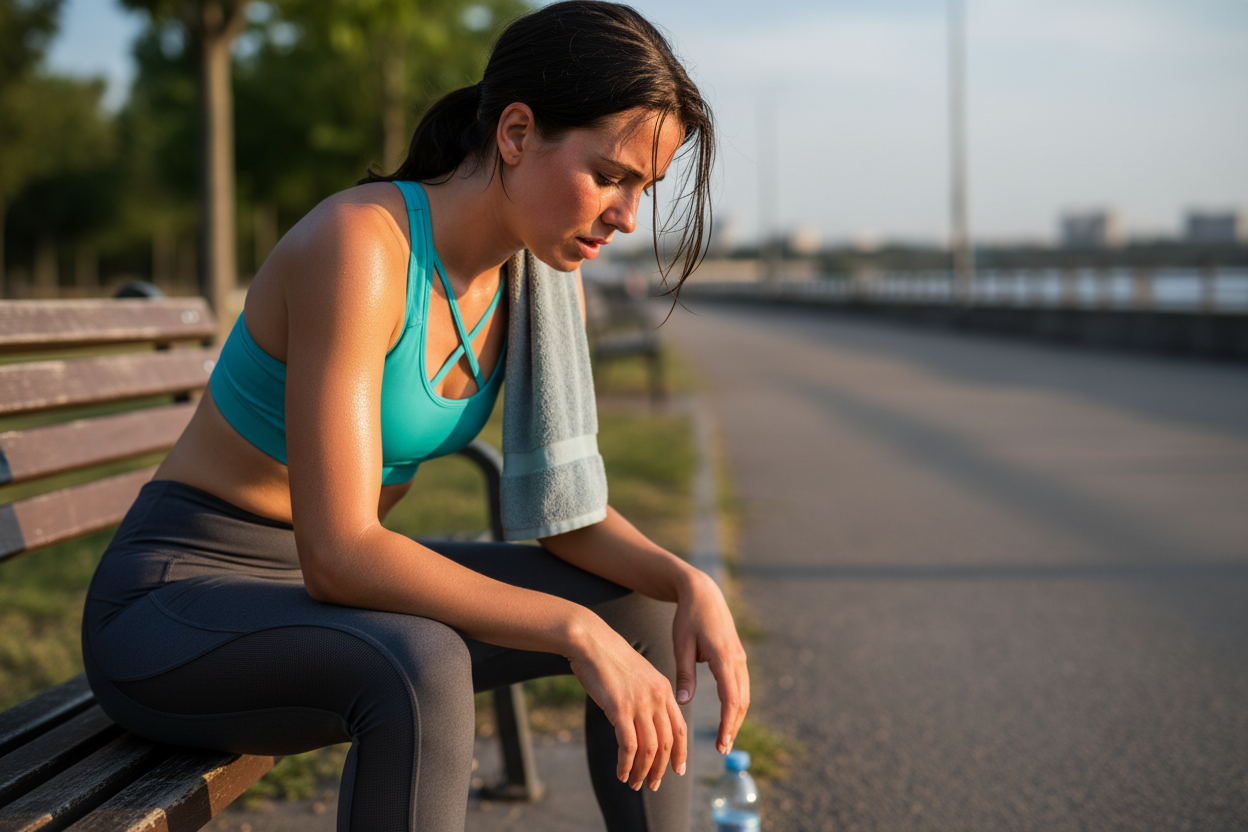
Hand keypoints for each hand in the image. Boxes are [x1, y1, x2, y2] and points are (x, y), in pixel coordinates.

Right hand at [566, 616, 687, 791]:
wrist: (591, 642)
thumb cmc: (610, 658)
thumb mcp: (638, 676)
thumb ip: (646, 698)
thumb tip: (642, 725)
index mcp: (664, 689)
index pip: (680, 728)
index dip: (680, 753)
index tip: (677, 770)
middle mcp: (657, 697)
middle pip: (666, 743)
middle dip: (660, 769)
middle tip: (652, 785)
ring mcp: (640, 703)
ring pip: (649, 748)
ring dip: (642, 771)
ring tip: (635, 784)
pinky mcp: (620, 708)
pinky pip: (628, 746)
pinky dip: (626, 764)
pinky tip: (621, 773)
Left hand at [672, 570, 749, 753]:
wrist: (703, 592)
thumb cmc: (688, 617)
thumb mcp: (681, 644)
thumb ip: (684, 674)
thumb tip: (683, 702)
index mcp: (723, 657)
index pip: (730, 698)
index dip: (727, 723)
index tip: (721, 743)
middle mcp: (737, 659)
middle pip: (741, 701)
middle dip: (733, 727)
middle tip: (723, 750)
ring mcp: (740, 658)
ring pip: (744, 695)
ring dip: (736, 718)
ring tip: (725, 739)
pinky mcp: (737, 657)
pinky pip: (741, 686)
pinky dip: (736, 705)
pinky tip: (728, 717)